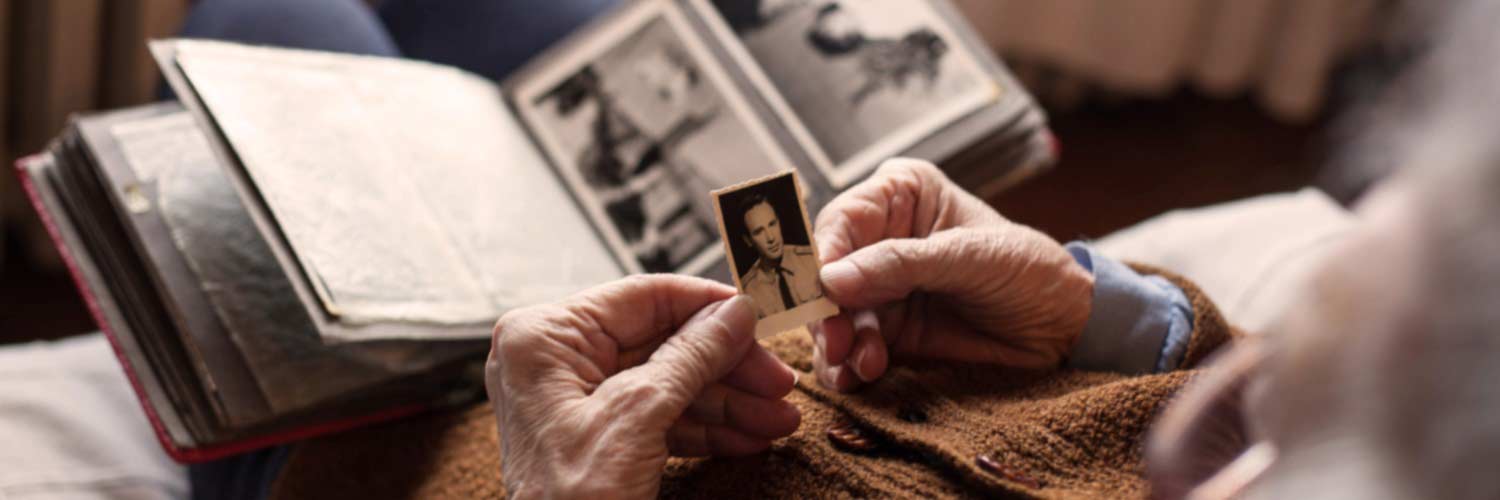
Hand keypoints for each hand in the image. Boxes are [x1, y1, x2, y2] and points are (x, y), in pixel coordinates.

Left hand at [485, 276, 799, 497]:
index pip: (643, 297)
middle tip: (778, 381)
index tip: (758, 314)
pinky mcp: (595, 436)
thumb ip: (690, 357)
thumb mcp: (636, 417)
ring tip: (777, 419)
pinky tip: (746, 438)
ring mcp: (574, 400)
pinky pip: (658, 417)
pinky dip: (704, 429)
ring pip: (668, 383)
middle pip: (662, 342)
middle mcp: (555, 361)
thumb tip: (734, 314)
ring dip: (727, 403)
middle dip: (727, 367)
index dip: (708, 305)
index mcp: (545, 338)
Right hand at [811, 158, 1093, 390]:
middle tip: (837, 342)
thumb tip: (832, 279)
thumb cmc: (1029, 271)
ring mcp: (879, 288)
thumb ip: (901, 265)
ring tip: (864, 364)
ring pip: (831, 316)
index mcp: (900, 195)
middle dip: (826, 310)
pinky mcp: (886, 332)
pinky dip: (846, 366)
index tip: (821, 292)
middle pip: (825, 272)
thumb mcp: (970, 258)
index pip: (841, 221)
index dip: (822, 257)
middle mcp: (880, 238)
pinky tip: (860, 376)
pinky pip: (848, 349)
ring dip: (837, 344)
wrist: (1065, 329)